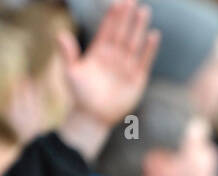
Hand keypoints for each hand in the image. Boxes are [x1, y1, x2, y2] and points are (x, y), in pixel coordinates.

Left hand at [57, 0, 159, 157]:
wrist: (93, 118)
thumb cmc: (80, 96)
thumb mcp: (70, 73)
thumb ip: (67, 53)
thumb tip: (60, 34)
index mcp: (99, 52)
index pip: (108, 29)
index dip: (113, 16)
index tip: (118, 2)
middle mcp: (114, 57)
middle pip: (122, 32)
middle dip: (128, 17)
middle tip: (133, 0)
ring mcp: (126, 67)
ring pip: (134, 43)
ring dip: (139, 28)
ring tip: (144, 11)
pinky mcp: (137, 80)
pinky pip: (145, 61)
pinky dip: (149, 49)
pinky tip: (154, 36)